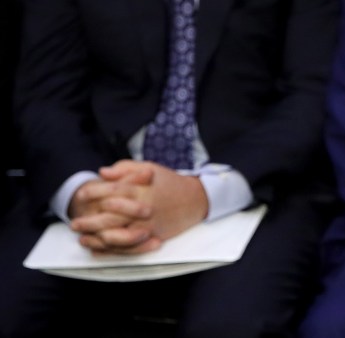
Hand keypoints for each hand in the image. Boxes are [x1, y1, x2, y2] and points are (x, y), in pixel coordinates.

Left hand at [72, 160, 207, 253]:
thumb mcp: (150, 168)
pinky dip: (111, 251)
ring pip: (117, 236)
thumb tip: (102, 172)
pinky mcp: (151, 237)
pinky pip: (127, 247)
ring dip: (97, 238)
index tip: (81, 195)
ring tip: (82, 238)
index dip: (94, 192)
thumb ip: (125, 168)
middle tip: (74, 222)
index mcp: (141, 188)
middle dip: (89, 220)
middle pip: (110, 216)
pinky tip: (98, 249)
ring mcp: (147, 225)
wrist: (196, 199)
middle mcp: (142, 208)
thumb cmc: (170, 182)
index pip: (111, 190)